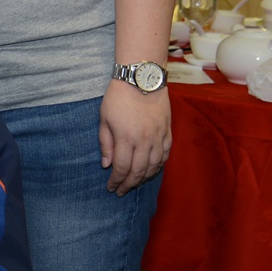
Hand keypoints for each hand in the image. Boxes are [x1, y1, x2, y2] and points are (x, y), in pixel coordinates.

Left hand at [99, 80, 170, 194]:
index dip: (116, 181)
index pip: (121, 168)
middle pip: (138, 171)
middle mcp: (144, 141)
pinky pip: (165, 155)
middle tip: (121, 191)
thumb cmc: (118, 97)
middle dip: (128, 184)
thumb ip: (105, 143)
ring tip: (135, 183)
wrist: (141, 79)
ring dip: (144, 178)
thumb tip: (106, 166)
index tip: (111, 188)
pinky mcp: (167, 131)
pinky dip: (159, 166)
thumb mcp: (104, 119)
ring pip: (154, 166)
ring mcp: (158, 137)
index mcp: (126, 138)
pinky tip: (152, 170)